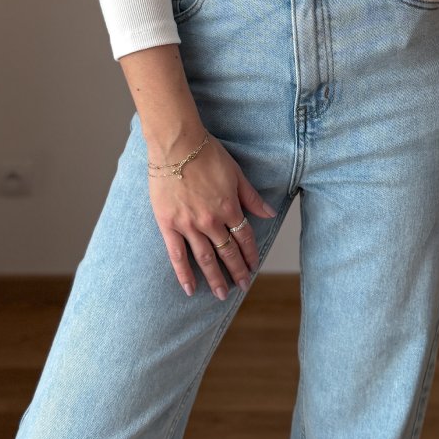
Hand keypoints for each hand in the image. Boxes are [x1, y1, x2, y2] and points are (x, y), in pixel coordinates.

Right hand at [147, 129, 276, 300]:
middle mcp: (211, 221)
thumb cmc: (207, 154)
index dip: (250, 254)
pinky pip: (177, 255)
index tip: (254, 267)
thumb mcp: (236, 173)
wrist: (176, 144)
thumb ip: (252, 197)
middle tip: (243, 286)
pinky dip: (184, 274)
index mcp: (230, 207)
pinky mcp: (168, 224)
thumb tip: (270, 214)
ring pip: (206, 258)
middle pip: (228, 252)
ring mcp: (189, 225)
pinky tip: (190, 289)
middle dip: (237, 271)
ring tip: (222, 294)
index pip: (245, 238)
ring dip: (215, 278)